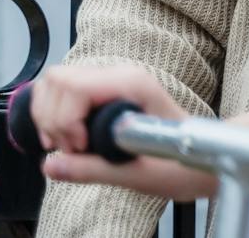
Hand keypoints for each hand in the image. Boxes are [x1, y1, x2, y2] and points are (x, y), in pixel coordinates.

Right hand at [30, 62, 213, 200]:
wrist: (198, 152)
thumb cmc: (178, 159)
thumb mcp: (136, 173)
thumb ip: (91, 169)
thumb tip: (51, 165)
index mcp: (132, 84)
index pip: (73, 86)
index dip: (65, 120)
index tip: (79, 148)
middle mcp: (119, 75)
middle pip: (57, 79)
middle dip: (53, 118)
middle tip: (73, 149)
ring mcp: (111, 80)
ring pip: (55, 81)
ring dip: (50, 116)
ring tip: (70, 145)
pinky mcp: (103, 92)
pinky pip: (62, 90)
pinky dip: (52, 114)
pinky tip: (66, 138)